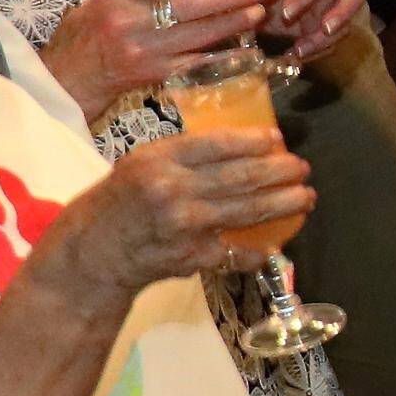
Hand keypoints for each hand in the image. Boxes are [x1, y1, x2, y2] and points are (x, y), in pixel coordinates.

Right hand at [40, 126, 316, 302]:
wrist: (90, 254)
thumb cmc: (118, 203)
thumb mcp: (140, 165)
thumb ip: (182, 155)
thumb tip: (239, 146)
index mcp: (158, 160)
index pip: (218, 143)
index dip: (254, 141)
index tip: (277, 139)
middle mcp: (173, 189)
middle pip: (242, 176)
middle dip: (280, 172)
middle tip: (302, 168)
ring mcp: (185, 225)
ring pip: (248, 211)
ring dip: (284, 204)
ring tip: (304, 197)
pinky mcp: (192, 256)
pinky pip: (236, 252)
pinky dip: (258, 251)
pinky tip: (275, 246)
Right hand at [53, 0, 274, 103]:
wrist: (71, 75)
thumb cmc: (93, 27)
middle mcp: (130, 21)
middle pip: (191, 5)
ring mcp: (145, 51)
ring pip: (200, 34)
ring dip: (235, 22)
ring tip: (259, 11)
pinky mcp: (157, 75)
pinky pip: (199, 61)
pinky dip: (224, 52)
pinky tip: (245, 45)